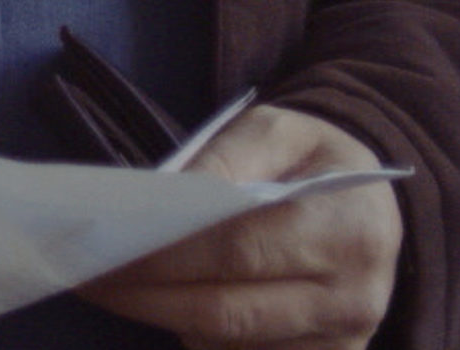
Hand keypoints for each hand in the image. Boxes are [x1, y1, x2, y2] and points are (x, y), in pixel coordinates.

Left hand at [80, 105, 401, 347]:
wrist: (374, 206)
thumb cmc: (315, 160)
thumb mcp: (278, 130)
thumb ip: (226, 156)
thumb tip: (167, 195)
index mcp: (348, 229)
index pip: (237, 250)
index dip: (164, 255)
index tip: (102, 248)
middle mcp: (353, 299)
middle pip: (226, 311)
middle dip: (145, 296)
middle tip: (85, 276)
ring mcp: (343, 344)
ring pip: (230, 346)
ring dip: (165, 320)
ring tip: (110, 288)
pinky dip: (197, 337)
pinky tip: (159, 307)